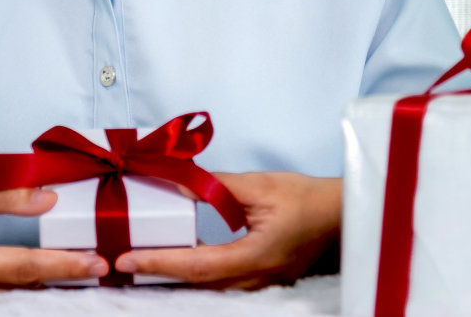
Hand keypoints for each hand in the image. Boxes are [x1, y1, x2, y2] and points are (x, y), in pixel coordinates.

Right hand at [0, 175, 105, 294]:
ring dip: (43, 283)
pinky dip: (21, 283)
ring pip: (6, 295)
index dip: (61, 264)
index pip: (21, 266)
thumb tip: (50, 198)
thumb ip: (6, 193)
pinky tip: (47, 275)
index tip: (95, 263)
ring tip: (83, 271)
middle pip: (18, 288)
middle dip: (59, 280)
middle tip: (101, 271)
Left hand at [114, 172, 340, 289]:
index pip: (196, 265)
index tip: (128, 262)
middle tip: (125, 267)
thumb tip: (183, 182)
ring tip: (145, 266)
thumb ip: (220, 187)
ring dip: (177, 278)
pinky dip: (198, 275)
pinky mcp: (264, 279)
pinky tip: (183, 265)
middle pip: (198, 285)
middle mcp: (256, 278)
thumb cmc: (310, 199)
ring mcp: (261, 283)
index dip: (159, 263)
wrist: (345, 216)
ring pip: (210, 288)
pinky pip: (223, 283)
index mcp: (255, 256)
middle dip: (159, 276)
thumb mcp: (262, 186)